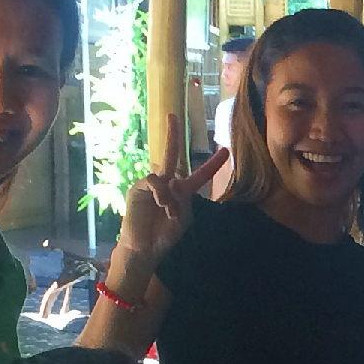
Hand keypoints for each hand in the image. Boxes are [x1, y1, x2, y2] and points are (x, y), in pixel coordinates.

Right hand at [114, 113, 227, 270]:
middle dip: (172, 134)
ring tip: (170, 213)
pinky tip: (161, 205)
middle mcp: (166, 183)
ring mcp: (150, 184)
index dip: (212, 164)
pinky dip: (160, 193)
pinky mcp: (137, 188)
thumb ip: (181, 198)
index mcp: (182, 191)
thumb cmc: (165, 234)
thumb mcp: (182, 216)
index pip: (199, 174)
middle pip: (172, 154)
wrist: (146, 248)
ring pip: (166, 176)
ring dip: (171, 197)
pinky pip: (153, 180)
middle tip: (172, 115)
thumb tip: (171, 181)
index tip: (225, 150)